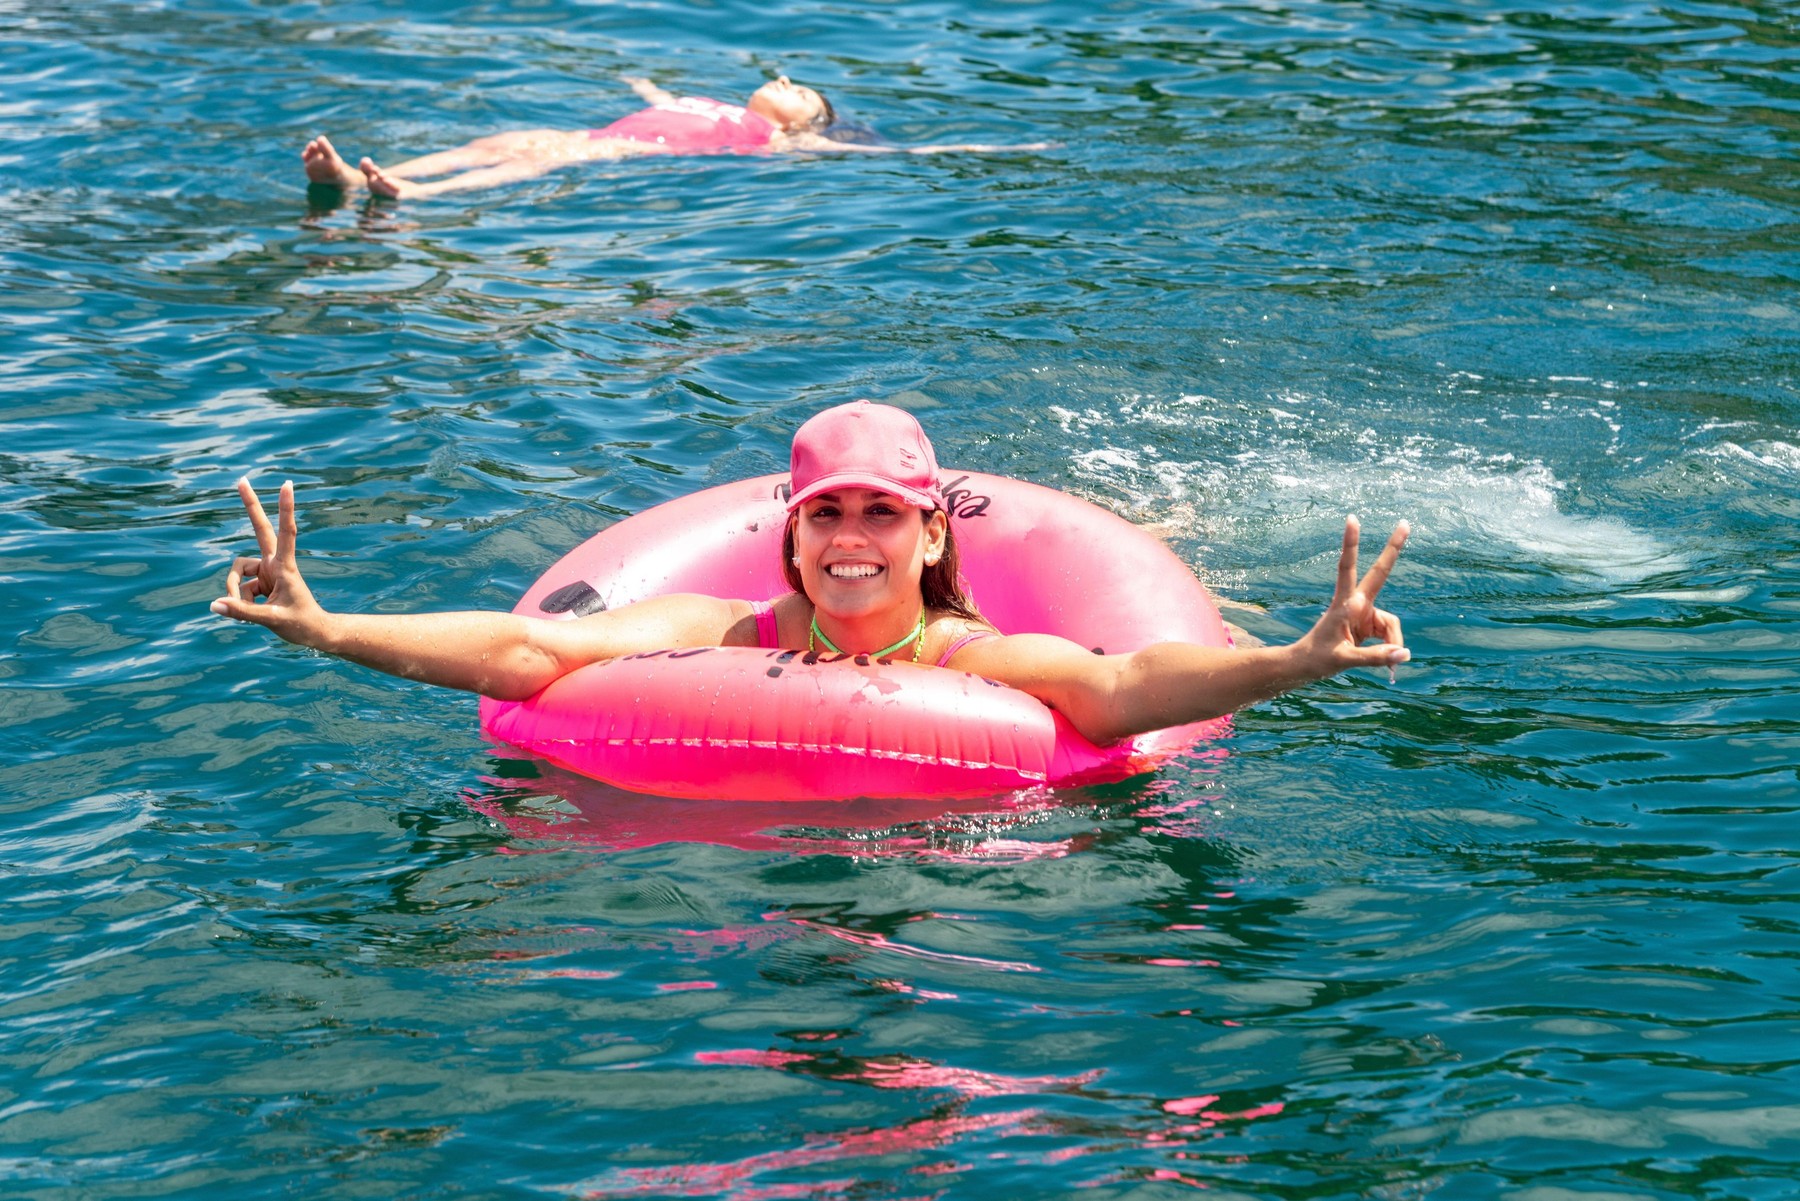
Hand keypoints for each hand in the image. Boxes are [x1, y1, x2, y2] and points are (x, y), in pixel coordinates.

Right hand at [210, 478, 326, 643]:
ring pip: (236, 574)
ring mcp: (265, 572)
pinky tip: (253, 615)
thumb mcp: (272, 620)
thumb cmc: (301, 624)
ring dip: (236, 594)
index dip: (285, 508)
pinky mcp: (258, 582)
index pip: (286, 531)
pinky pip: (237, 590)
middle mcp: (274, 564)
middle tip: (242, 479)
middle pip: (259, 529)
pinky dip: (239, 604)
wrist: (313, 634)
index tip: (286, 484)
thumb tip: (214, 605)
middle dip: (251, 506)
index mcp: (285, 566)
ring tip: (251, 613)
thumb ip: (242, 612)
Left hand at [1295, 516, 1409, 679]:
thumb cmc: (1317, 659)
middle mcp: (1357, 604)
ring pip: (1391, 625)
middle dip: (1393, 549)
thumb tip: (1403, 654)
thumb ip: (1375, 657)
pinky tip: (1386, 663)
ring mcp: (1364, 613)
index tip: (1352, 518)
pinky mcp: (1369, 624)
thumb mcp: (1344, 660)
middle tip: (1406, 523)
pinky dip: (1390, 650)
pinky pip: (1389, 636)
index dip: (1351, 543)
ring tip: (1388, 666)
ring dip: (1392, 644)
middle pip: (1379, 574)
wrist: (1306, 666)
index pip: (1347, 568)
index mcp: (1344, 604)